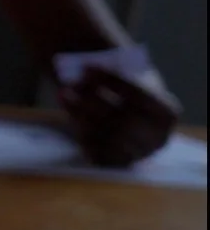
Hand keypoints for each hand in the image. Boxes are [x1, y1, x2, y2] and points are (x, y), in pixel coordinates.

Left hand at [60, 68, 177, 167]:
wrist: (126, 114)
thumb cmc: (125, 89)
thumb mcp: (126, 75)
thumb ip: (110, 74)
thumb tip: (80, 75)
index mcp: (167, 113)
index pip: (143, 97)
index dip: (113, 82)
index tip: (88, 67)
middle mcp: (157, 138)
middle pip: (123, 119)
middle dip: (94, 98)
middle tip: (72, 81)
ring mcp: (136, 154)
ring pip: (104, 134)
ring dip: (80, 112)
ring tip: (63, 92)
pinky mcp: (114, 162)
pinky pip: (92, 146)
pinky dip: (77, 126)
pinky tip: (68, 107)